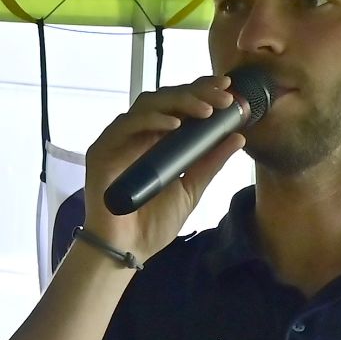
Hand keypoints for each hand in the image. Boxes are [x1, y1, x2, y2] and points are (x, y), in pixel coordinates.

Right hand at [82, 75, 244, 264]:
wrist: (129, 250)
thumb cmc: (154, 223)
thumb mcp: (191, 189)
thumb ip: (210, 163)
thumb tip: (238, 136)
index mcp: (158, 140)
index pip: (179, 104)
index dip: (202, 91)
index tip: (228, 89)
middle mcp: (139, 134)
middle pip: (165, 98)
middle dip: (197, 92)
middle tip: (224, 98)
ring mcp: (120, 140)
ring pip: (147, 104)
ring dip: (179, 101)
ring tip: (206, 110)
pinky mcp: (103, 150)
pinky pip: (126, 125)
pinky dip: (151, 120)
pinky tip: (174, 124)